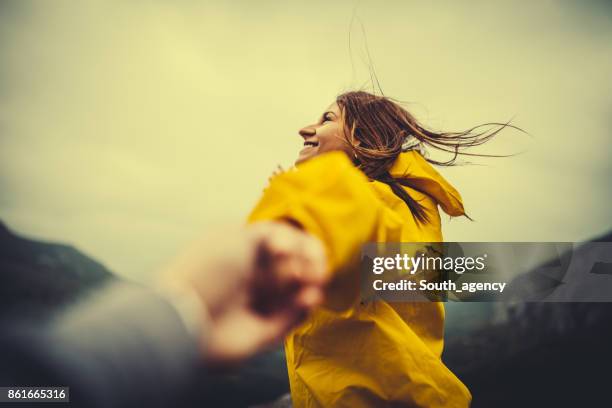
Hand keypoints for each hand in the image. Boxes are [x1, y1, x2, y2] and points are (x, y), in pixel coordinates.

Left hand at [159, 222, 326, 364]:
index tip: (300, 246)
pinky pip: (293, 317)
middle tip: (315, 267)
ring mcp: (258, 304)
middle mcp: (251, 277)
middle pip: (293, 266)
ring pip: (296, 291)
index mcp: (243, 251)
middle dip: (308, 263)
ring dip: (310, 284)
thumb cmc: (210, 269)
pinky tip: (310, 298)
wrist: (187, 316)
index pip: (282, 243)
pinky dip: (305, 306)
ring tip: (314, 282)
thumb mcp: (242, 236)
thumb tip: (294, 245)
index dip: (298, 243)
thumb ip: (276, 234)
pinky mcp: (264, 331)